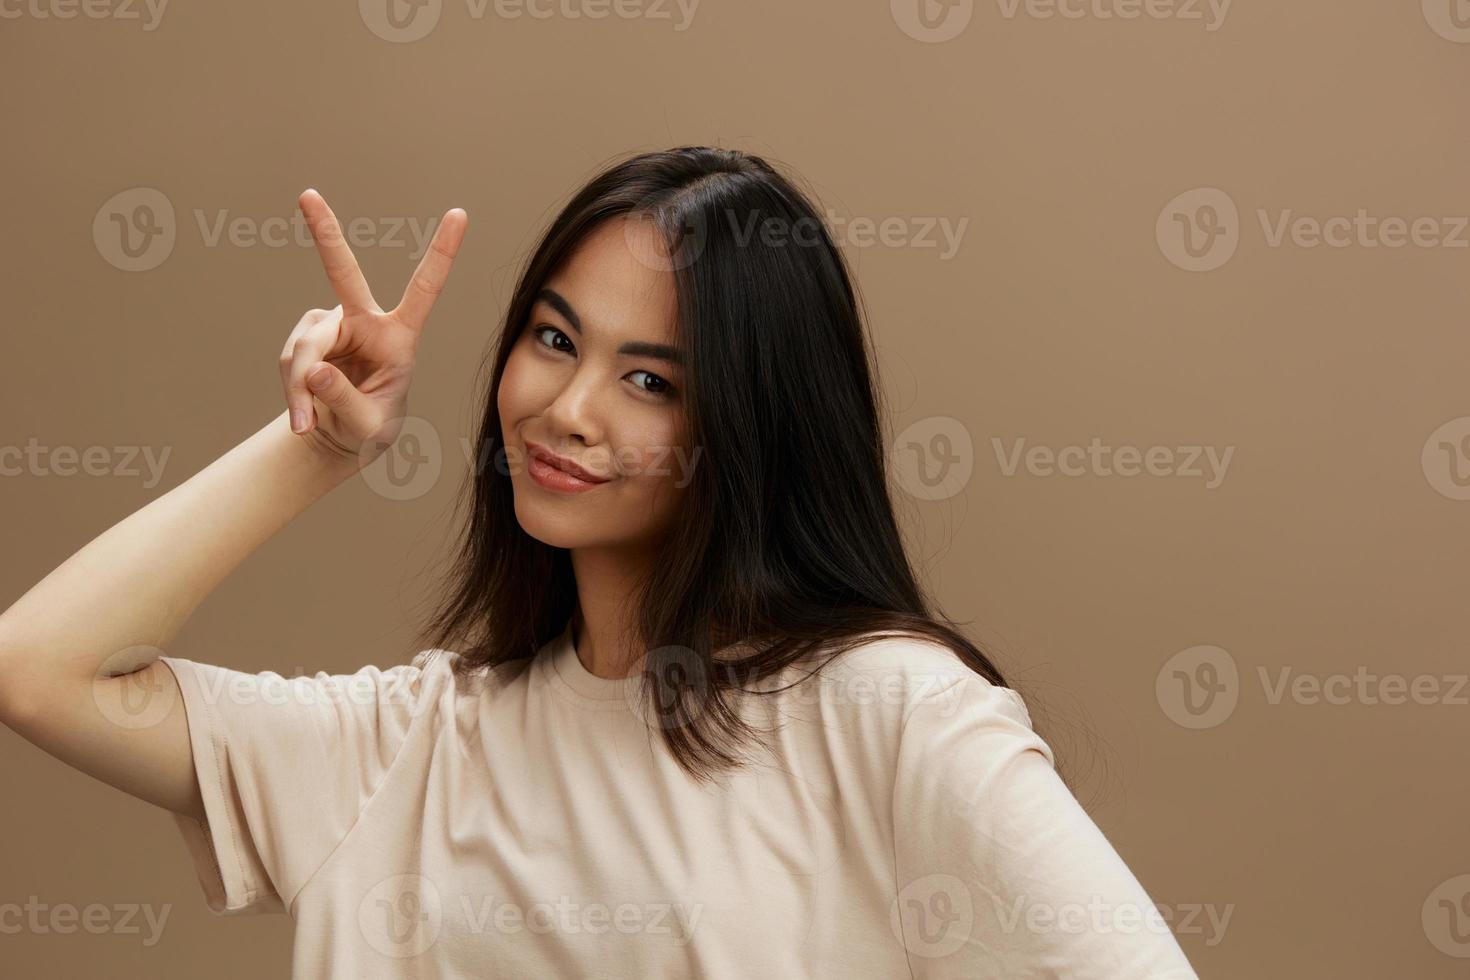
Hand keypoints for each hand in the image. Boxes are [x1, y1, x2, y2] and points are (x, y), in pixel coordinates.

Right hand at [279, 188, 466, 464]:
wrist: (338, 437)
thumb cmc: (369, 428)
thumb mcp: (368, 426)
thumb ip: (344, 400)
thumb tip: (313, 370)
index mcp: (400, 335)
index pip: (425, 288)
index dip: (442, 252)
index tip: (459, 213)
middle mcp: (365, 321)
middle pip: (342, 272)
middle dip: (324, 232)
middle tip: (307, 194)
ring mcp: (332, 325)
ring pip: (306, 346)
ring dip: (299, 385)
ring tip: (306, 421)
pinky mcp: (307, 336)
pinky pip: (292, 360)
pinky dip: (291, 391)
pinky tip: (301, 413)